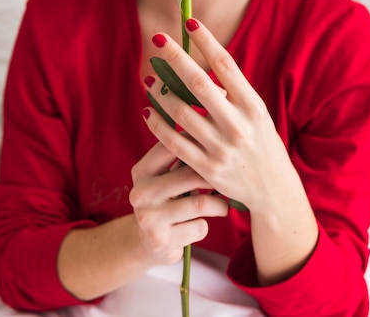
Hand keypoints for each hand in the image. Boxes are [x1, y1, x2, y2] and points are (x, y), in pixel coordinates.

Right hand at [129, 141, 227, 266]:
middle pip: (190, 174)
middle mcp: (140, 192)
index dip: (198, 144)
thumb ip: (181, 158)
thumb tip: (213, 126)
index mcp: (141, 171)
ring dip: (219, 204)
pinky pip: (199, 227)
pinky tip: (203, 224)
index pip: (171, 147)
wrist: (149, 244)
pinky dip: (206, 226)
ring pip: (200, 203)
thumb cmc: (168, 201)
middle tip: (229, 180)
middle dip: (215, 178)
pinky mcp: (161, 240)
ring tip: (224, 205)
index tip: (217, 148)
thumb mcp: (166, 178)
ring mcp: (148, 218)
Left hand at [143, 19, 289, 213]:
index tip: (190, 22)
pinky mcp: (206, 168)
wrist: (273, 191)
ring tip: (147, 76)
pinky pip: (173, 142)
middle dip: (175, 57)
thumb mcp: (256, 114)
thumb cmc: (261, 143)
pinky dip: (156, 124)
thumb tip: (201, 61)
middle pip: (199, 83)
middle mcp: (238, 125)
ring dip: (160, 91)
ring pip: (181, 112)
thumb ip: (233, 92)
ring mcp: (221, 148)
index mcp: (253, 106)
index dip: (207, 41)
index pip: (226, 65)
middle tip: (157, 38)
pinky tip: (147, 109)